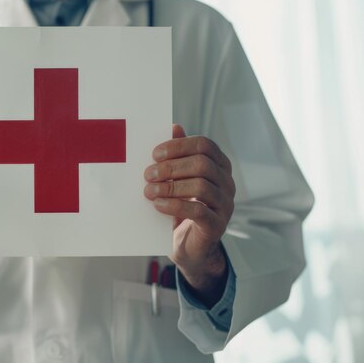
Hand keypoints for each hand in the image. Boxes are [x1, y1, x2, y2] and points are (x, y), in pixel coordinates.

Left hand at [144, 125, 234, 305]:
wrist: (189, 247)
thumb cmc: (181, 207)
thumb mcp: (177, 179)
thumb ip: (177, 155)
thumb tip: (174, 126)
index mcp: (218, 165)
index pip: (205, 145)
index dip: (179, 146)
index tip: (154, 154)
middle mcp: (226, 182)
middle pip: (202, 164)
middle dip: (171, 167)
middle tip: (147, 174)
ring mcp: (225, 204)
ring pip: (201, 186)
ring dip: (170, 186)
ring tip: (149, 191)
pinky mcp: (217, 225)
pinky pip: (199, 211)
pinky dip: (175, 206)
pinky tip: (158, 205)